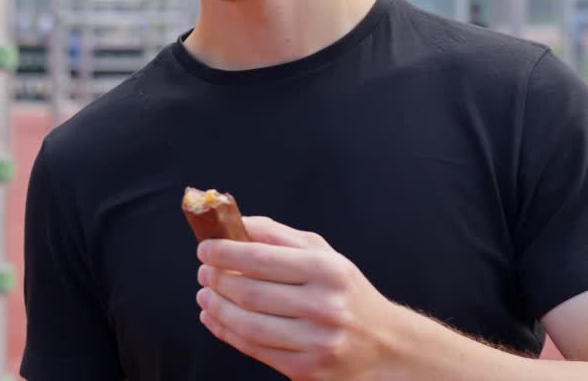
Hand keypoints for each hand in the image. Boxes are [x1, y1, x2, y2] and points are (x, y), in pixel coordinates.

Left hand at [196, 216, 405, 379]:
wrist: (384, 343)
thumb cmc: (346, 292)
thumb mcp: (324, 254)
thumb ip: (279, 235)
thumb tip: (235, 222)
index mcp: (328, 270)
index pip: (262, 258)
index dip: (225, 253)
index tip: (205, 248)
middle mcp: (324, 306)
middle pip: (251, 292)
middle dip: (217, 280)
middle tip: (204, 272)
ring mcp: (315, 342)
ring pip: (248, 324)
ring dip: (217, 307)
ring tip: (205, 294)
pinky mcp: (305, 370)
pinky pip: (254, 350)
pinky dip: (226, 332)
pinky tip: (214, 318)